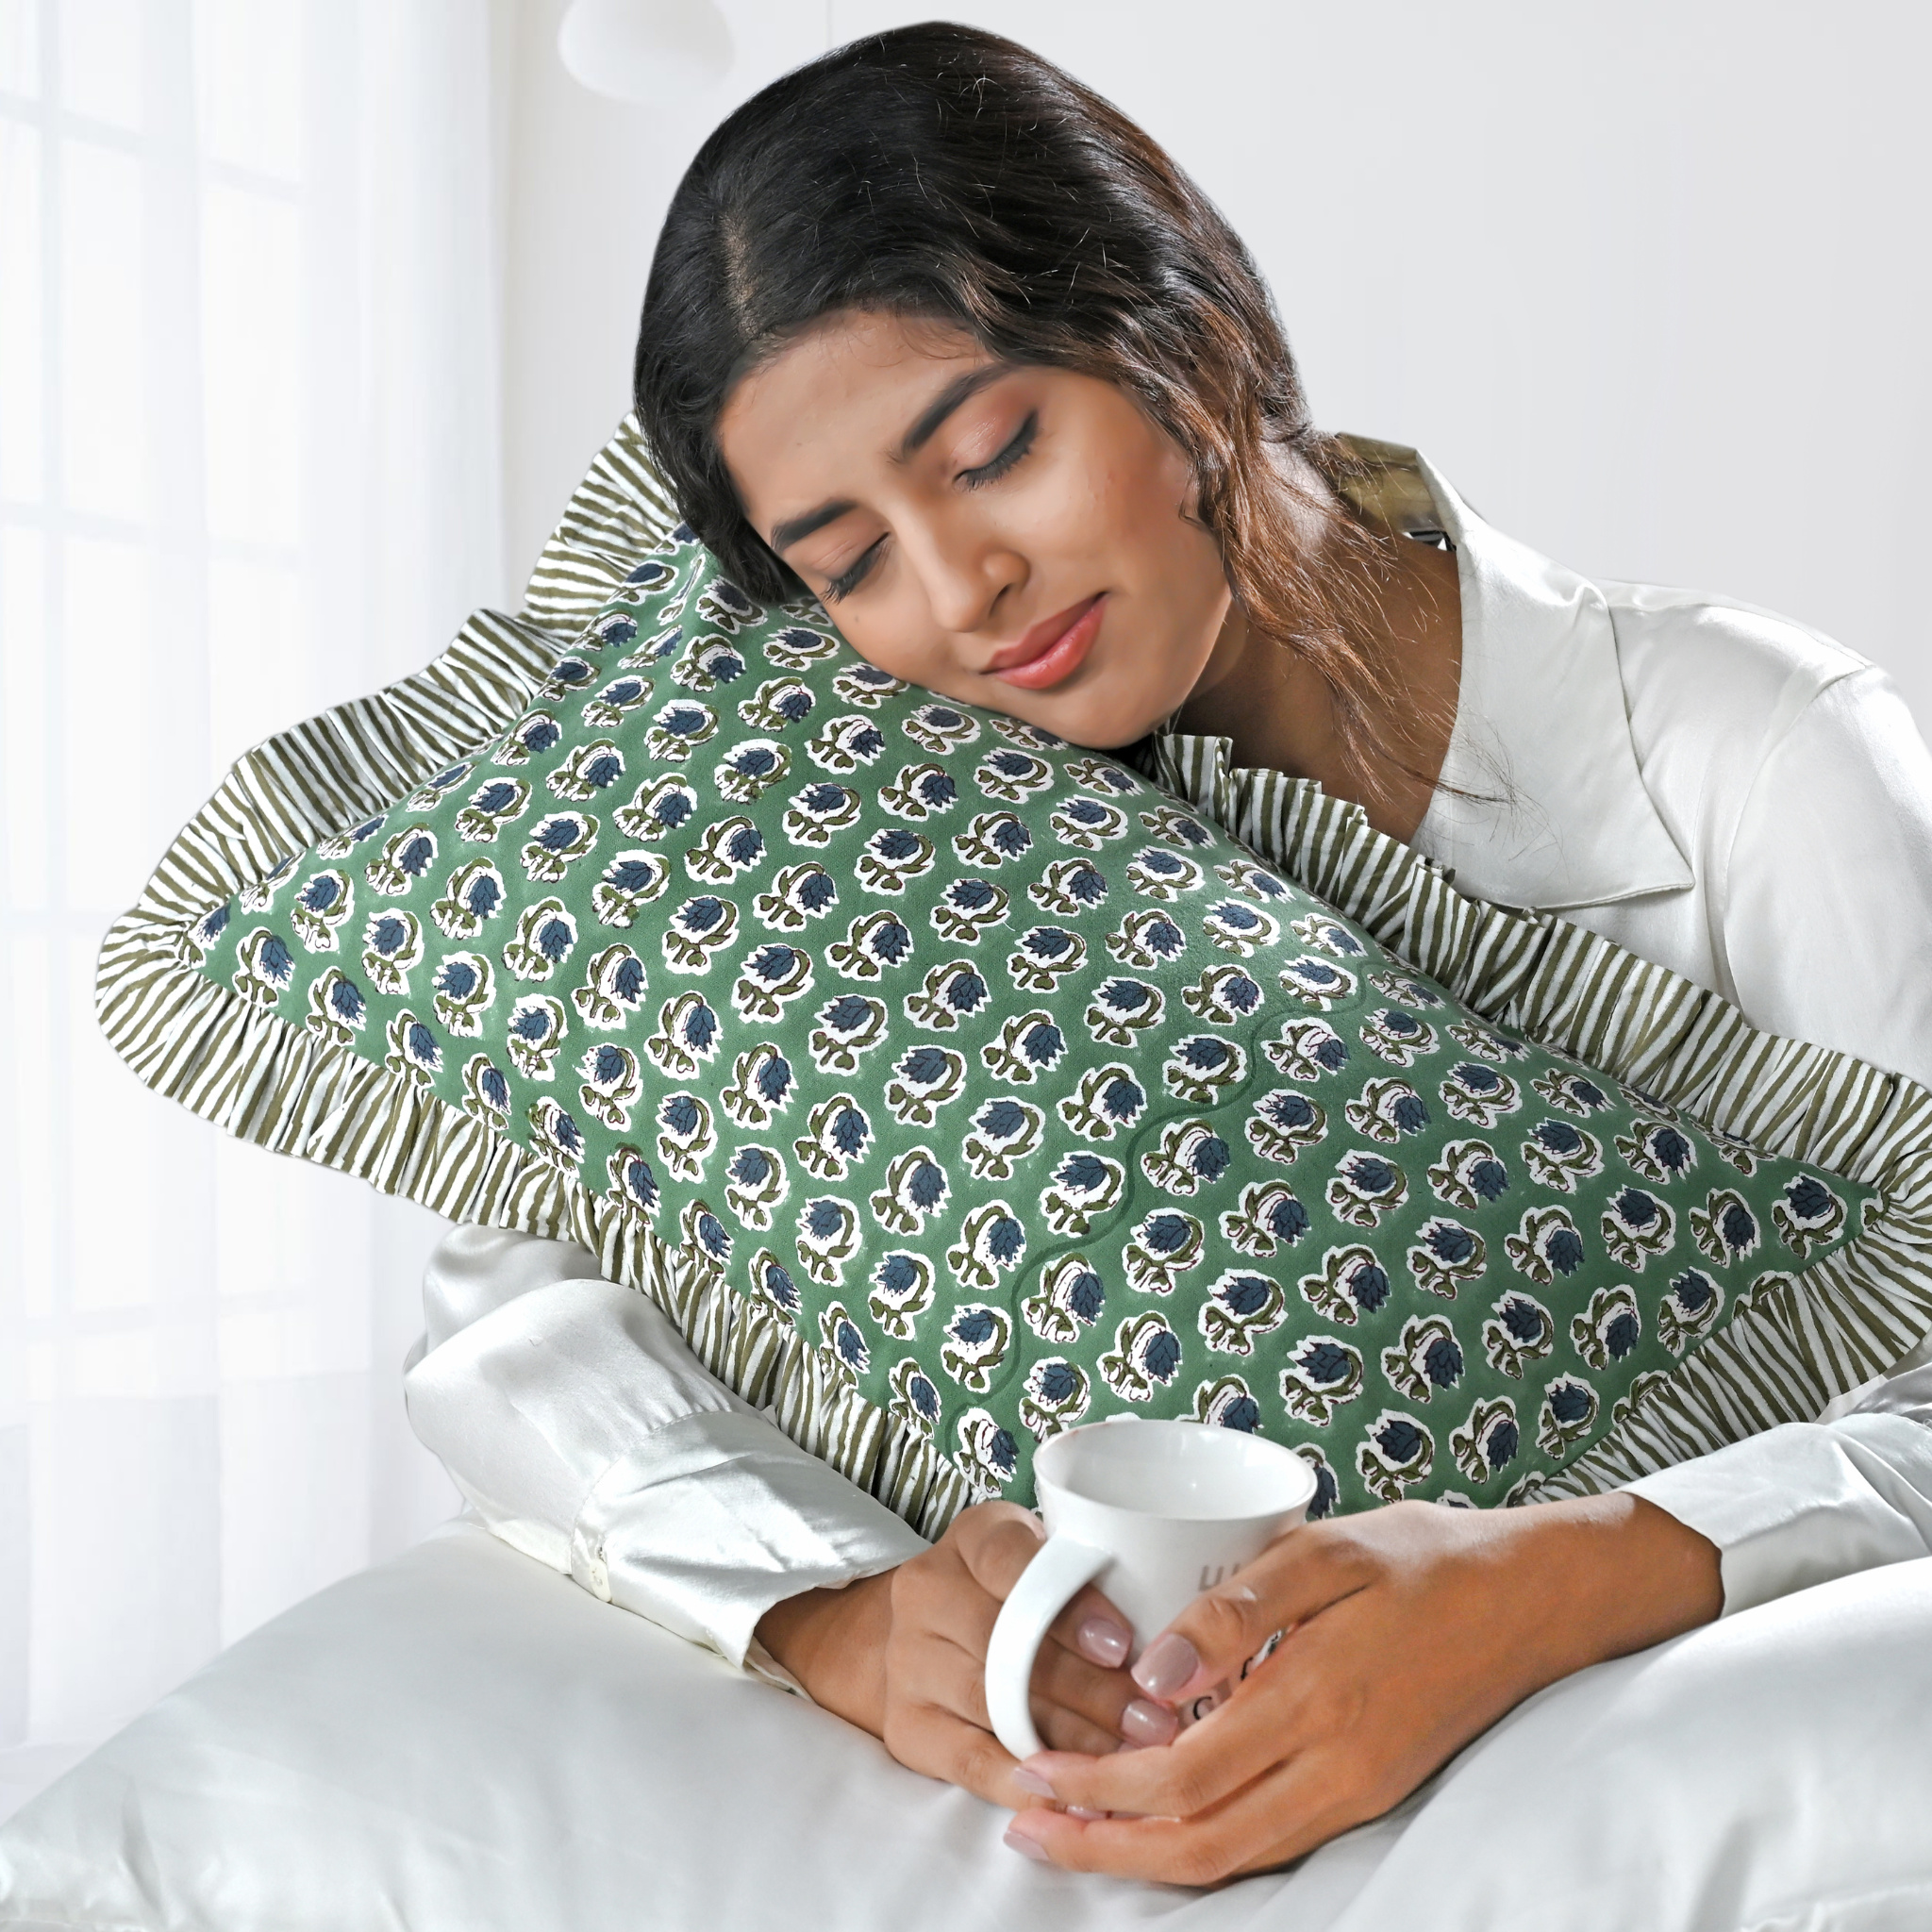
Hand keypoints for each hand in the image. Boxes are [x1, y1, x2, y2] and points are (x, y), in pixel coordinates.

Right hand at [756, 1500, 1179, 1807]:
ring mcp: (909, 1661)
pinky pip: (971, 1762)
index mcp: (974, 1537)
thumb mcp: (1049, 1560)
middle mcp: (928, 1591)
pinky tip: (1079, 1798)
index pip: (1014, 1559)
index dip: (1070, 1606)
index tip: (1123, 1646)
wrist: (922, 1635)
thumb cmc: (1016, 1594)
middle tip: (1153, 1722)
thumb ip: (1096, 1580)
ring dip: (1071, 1741)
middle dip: (1089, 1690)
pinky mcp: (907, 1725)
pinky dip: (1029, 1784)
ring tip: (1132, 1761)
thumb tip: (1178, 1635)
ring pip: (994, 1706)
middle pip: (1008, 1644)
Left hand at [1001, 1493, 1721, 1884]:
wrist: (1532, 1598)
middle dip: (1102, 1847)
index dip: (1098, 1786)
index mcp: (1317, 1704)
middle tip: (1024, 1827)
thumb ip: (1234, 1614)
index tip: (1031, 1768)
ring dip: (1143, 1854)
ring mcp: (1357, 1792)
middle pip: (1198, 1845)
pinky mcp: (1369, 1792)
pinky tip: (1155, 1812)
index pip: (1182, 1777)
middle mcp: (1337, 1771)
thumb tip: (1150, 1679)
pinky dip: (1200, 1838)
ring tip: (1072, 1832)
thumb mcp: (1323, 1553)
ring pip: (1232, 1855)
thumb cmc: (1424, 1559)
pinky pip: (1269, 1839)